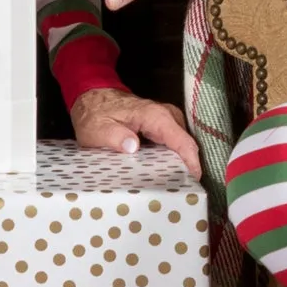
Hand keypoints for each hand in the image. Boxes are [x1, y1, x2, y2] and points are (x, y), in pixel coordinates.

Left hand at [71, 87, 201, 178]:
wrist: (93, 97)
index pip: (182, 141)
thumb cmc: (95, 113)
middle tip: (182, 190)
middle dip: (188, 167)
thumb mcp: (97, 128)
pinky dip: (174, 158)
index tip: (193, 182)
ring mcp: (167, 120)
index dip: (191, 162)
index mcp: (155, 116)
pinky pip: (176, 143)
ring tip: (176, 185)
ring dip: (181, 163)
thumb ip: (114, 136)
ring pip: (183, 145)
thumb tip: (134, 147)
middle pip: (187, 145)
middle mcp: (167, 116)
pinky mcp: (164, 126)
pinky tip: (167, 173)